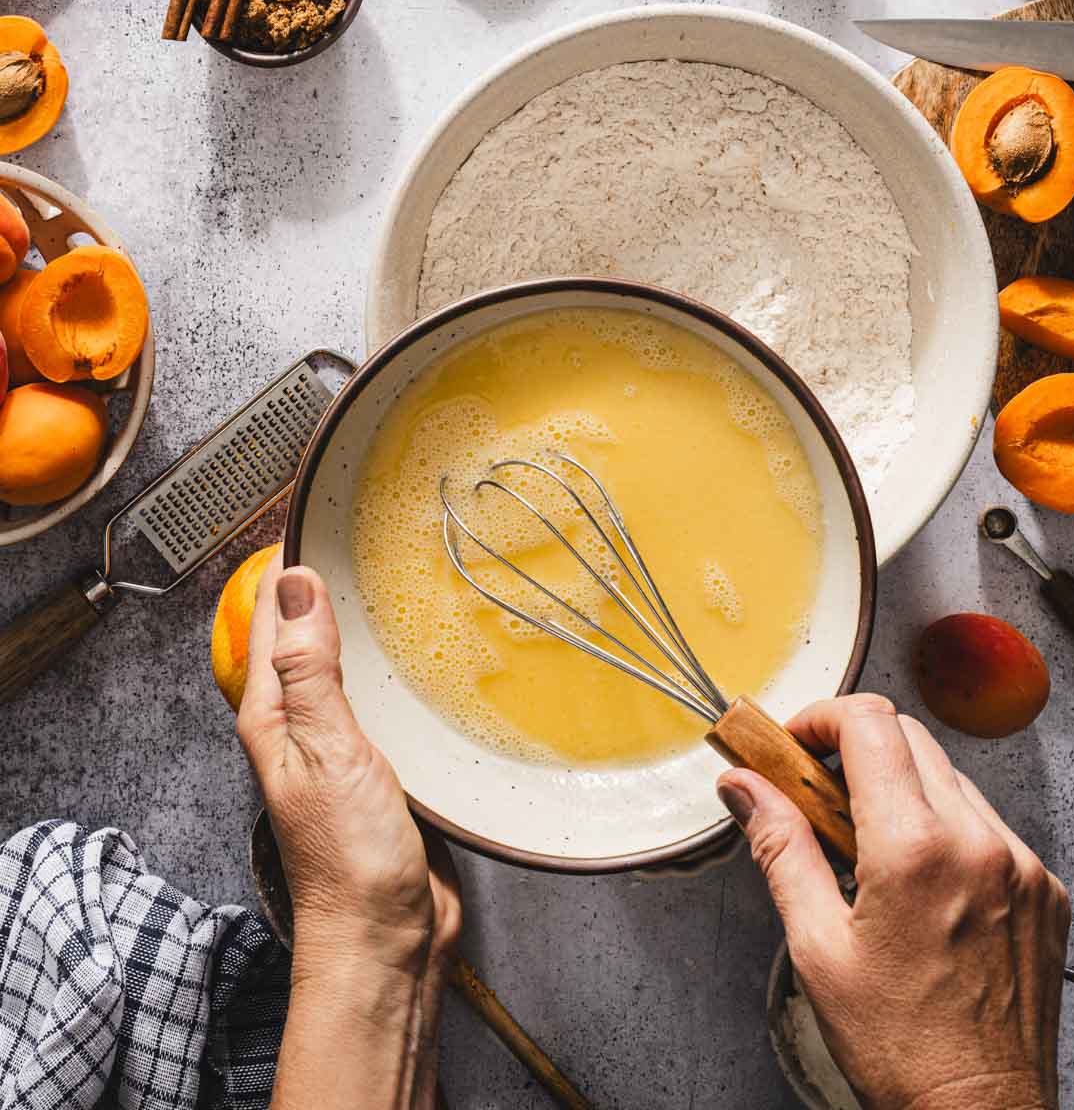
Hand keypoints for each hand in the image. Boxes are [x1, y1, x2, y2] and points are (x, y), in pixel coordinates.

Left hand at [239, 558, 460, 1108]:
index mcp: (273, 715)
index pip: (274, 616)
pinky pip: (386, 698)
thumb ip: (310, 669)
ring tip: (400, 572)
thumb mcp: (327, 750)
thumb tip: (293, 583)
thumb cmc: (349, 859)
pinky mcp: (384, 765)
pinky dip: (399, 667)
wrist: (389, 938)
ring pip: (352, 665)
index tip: (316, 508)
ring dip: (370, 624)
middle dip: (331, 583)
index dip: (291, 562)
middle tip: (367, 526)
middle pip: (311, 635)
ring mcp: (343, 745)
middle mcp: (302, 725)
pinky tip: (426, 653)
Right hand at [719, 694, 1068, 1109]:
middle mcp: (979, 843)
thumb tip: (744, 786)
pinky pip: (990, 826)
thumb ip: (780, 848)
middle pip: (909, 738)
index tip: (796, 746)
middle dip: (856, 750)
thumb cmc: (899, 1048)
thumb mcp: (816, 948)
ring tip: (870, 851)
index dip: (821, 719)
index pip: (869, 723)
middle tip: (820, 797)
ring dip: (904, 790)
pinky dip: (950, 831)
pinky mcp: (1048, 890)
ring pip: (951, 779)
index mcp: (915, 850)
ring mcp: (1023, 865)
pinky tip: (925, 884)